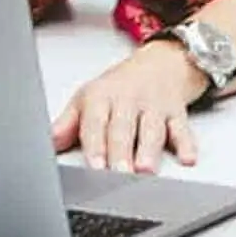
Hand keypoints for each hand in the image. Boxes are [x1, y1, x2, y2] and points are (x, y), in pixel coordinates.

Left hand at [51, 41, 205, 172]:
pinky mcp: (177, 112)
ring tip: (145, 169)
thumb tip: (48, 143)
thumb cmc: (120, 86)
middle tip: (118, 174)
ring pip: (151, 129)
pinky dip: (186, 143)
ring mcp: (154, 106)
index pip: (95, 122)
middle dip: (121, 152)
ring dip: (149, 149)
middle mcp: (128, 100)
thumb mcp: (89, 98)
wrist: (161, 62)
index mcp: (102, 97)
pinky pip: (182, 128)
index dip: (94, 144)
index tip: (93, 165)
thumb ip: (69, 123)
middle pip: (123, 128)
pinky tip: (187, 157)